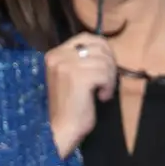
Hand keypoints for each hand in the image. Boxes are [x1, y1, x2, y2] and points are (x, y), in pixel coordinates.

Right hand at [45, 34, 117, 157]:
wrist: (60, 128)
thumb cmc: (70, 105)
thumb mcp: (72, 75)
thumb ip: (83, 60)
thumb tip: (106, 50)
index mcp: (55, 53)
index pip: (87, 38)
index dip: (103, 49)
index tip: (107, 66)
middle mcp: (58, 56)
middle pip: (99, 47)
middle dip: (110, 64)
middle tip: (107, 82)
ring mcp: (66, 65)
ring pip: (104, 61)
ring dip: (110, 78)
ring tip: (102, 92)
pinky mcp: (78, 77)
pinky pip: (105, 74)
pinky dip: (108, 87)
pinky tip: (101, 97)